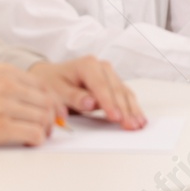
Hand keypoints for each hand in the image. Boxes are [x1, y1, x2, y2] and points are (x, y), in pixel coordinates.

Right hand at [0, 65, 61, 148]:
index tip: (55, 113)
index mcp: (4, 72)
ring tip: (37, 137)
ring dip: (45, 131)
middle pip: (47, 102)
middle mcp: (6, 85)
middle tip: (49, 129)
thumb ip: (9, 86)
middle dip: (52, 118)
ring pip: (43, 118)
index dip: (54, 102)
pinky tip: (30, 142)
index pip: (43, 85)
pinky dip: (37, 140)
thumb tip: (37, 102)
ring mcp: (3, 105)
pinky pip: (33, 133)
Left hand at [28, 57, 146, 129]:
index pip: (101, 86)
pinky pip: (125, 95)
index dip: (109, 102)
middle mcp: (102, 67)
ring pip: (124, 93)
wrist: (50, 77)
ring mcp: (109, 75)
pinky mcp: (113, 84)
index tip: (115, 117)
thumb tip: (90, 103)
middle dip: (124, 108)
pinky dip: (132, 107)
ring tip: (138, 124)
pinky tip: (139, 118)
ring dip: (132, 109)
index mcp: (87, 65)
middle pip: (116, 90)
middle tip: (130, 125)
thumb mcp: (56, 90)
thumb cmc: (52, 83)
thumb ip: (73, 97)